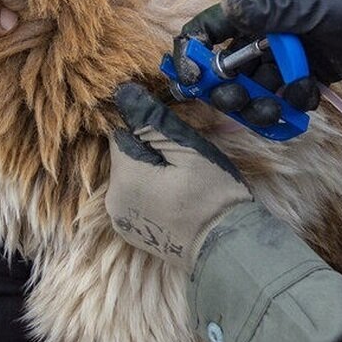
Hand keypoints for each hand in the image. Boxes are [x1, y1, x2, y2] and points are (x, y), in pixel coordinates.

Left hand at [106, 83, 254, 270]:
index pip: (121, 133)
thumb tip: (124, 93)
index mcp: (124, 178)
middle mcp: (113, 201)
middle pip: (125, 156)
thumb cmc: (213, 196)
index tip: (172, 128)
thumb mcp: (189, 151)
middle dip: (152, 147)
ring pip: (131, 177)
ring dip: (152, 168)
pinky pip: (136, 199)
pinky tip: (177, 193)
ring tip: (186, 173)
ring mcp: (122, 221)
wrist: (228, 248)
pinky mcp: (134, 233)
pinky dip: (152, 190)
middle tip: (187, 151)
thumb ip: (153, 122)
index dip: (145, 124)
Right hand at [173, 0, 341, 125]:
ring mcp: (291, 56)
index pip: (213, 28)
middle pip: (230, 67)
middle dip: (229, 88)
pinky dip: (293, 102)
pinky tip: (310, 95)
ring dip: (261, 103)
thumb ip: (268, 9)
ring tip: (278, 110)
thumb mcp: (311, 4)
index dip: (195, 52)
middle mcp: (270, 33)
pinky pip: (288, 95)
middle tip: (239, 102)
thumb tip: (226, 0)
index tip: (194, 80)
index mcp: (263, 10)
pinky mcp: (311, 74)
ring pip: (258, 86)